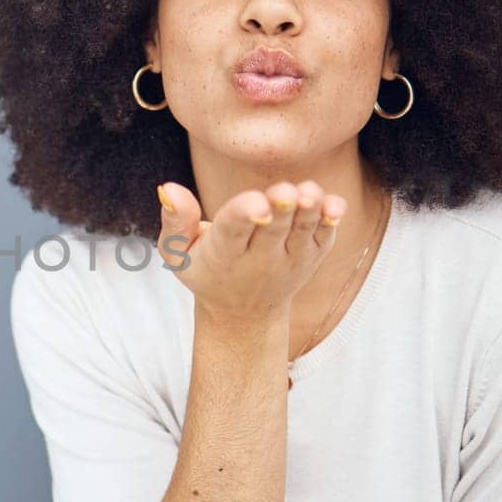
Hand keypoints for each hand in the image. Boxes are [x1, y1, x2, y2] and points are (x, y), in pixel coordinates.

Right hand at [155, 180, 346, 325]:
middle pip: (273, 229)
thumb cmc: (207, 270)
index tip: (255, 204)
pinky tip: (334, 205)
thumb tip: (167, 187)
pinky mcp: (313, 255)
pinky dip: (331, 221)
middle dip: (279, 209)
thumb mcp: (178, 252)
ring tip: (309, 193)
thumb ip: (175, 220)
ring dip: (309, 211)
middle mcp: (260, 259)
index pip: (233, 230)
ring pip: (303, 231)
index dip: (244, 214)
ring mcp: (291, 258)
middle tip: (284, 191)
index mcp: (223, 254)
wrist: (245, 313)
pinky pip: (325, 236)